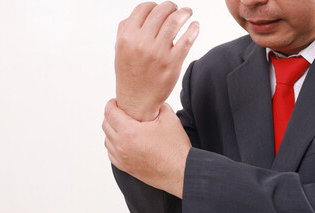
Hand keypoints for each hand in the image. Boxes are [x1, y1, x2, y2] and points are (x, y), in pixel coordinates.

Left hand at [102, 99, 191, 198]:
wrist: (180, 173)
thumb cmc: (175, 148)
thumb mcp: (170, 119)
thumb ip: (160, 107)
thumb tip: (156, 103)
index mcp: (130, 132)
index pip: (109, 113)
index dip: (111, 104)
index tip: (116, 101)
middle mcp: (122, 146)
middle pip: (105, 125)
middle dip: (111, 116)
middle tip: (121, 112)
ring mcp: (122, 159)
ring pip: (107, 140)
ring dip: (112, 131)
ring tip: (122, 126)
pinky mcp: (126, 168)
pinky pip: (111, 154)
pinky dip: (114, 146)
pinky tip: (124, 142)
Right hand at [115, 1, 198, 120]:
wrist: (137, 100)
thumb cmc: (129, 74)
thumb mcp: (119, 50)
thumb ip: (125, 30)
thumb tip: (138, 13)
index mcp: (127, 38)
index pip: (143, 8)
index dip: (154, 5)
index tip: (160, 9)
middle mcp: (142, 43)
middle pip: (161, 11)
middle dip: (171, 7)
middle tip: (176, 10)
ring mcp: (158, 53)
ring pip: (175, 21)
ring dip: (184, 12)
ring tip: (188, 13)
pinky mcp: (172, 63)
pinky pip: (187, 39)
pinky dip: (193, 29)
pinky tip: (194, 26)